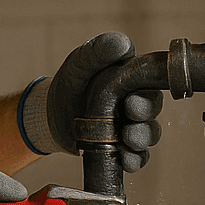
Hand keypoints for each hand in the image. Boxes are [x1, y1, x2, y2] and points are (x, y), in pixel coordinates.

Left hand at [21, 32, 162, 171]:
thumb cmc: (72, 82)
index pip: (151, 83)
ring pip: (148, 135)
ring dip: (142, 139)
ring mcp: (130, 126)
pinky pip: (137, 157)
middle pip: (152, 110)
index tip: (132, 98)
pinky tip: (126, 159)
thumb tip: (124, 44)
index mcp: (132, 80)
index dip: (146, 92)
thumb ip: (99, 51)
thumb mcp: (81, 62)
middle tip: (131, 115)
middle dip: (145, 115)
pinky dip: (134, 160)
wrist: (51, 113)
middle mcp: (136, 103)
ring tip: (128, 140)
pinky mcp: (123, 147)